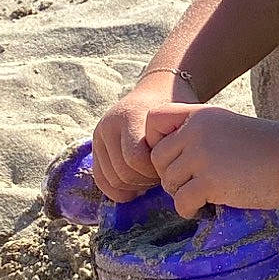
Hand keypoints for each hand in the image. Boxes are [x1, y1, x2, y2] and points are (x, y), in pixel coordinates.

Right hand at [91, 84, 197, 202]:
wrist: (158, 90)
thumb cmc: (177, 109)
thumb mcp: (182, 120)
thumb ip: (179, 145)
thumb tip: (178, 181)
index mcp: (130, 116)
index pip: (136, 160)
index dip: (155, 171)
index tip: (170, 166)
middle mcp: (110, 124)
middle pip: (123, 173)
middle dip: (145, 182)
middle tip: (162, 176)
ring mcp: (100, 135)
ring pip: (112, 180)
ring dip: (134, 186)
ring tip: (152, 177)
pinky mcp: (96, 146)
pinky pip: (101, 179)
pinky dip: (118, 189)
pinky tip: (137, 189)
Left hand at [147, 105, 278, 215]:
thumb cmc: (267, 148)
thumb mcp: (228, 127)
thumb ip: (199, 135)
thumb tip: (167, 161)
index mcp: (199, 115)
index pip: (154, 120)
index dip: (157, 140)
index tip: (178, 156)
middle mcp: (196, 132)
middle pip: (158, 159)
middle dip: (172, 175)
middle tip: (195, 184)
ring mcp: (202, 157)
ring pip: (169, 182)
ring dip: (183, 194)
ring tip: (204, 197)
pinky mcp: (210, 182)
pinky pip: (181, 202)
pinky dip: (190, 210)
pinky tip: (206, 209)